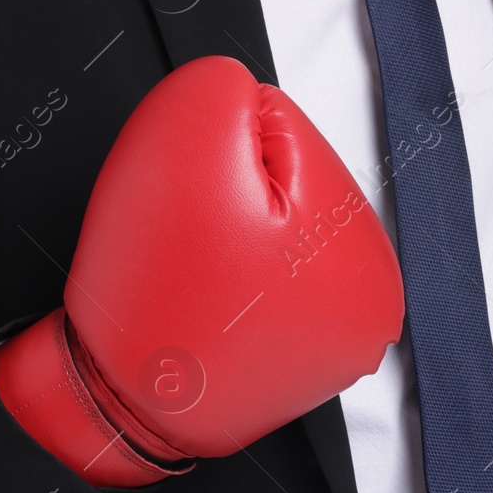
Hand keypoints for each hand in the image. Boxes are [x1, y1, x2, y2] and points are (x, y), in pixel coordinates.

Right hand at [0, 55, 403, 485]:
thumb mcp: (180, 147)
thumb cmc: (150, 287)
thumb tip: (244, 91)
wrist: (117, 403)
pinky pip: (268, 284)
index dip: (213, 150)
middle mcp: (375, 306)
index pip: (283, 133)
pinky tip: (207, 307)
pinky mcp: (306, 364)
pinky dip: (233, 282)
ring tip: (197, 279)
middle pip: (291, 185)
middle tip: (190, 245)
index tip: (189, 204)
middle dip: (232, 194)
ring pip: (276, 233)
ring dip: (233, 238)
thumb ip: (223, 90)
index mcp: (366, 249)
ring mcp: (345, 342)